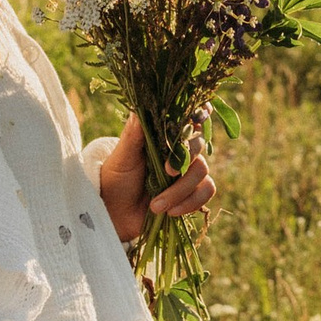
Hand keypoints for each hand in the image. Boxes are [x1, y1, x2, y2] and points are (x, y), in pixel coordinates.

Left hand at [92, 111, 219, 247]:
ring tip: (156, 205)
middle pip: (199, 143)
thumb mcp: (123, 156)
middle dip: (185, 160)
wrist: (115, 212)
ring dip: (181, 190)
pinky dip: (190, 203)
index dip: (199, 113)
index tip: (195, 120)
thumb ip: (133, 134)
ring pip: (203, 171)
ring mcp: (188, 171)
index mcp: (164, 134)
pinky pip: (205, 192)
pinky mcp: (192, 192)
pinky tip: (171, 212)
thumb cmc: (116, 178)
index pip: (189, 116)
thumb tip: (138, 108)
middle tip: (166, 172)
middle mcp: (179, 149)